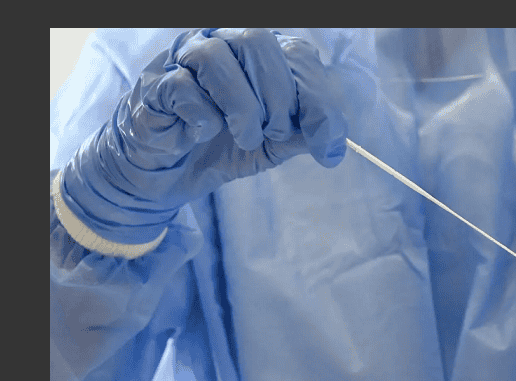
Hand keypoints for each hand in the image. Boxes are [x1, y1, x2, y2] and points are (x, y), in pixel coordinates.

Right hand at [59, 28, 346, 244]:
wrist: (167, 176)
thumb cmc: (220, 148)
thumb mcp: (273, 144)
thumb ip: (303, 134)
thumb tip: (333, 140)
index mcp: (257, 53)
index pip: (298, 55)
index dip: (318, 100)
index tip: (325, 146)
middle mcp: (220, 43)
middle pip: (257, 41)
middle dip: (277, 97)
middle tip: (274, 133)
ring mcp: (182, 59)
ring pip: (216, 56)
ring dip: (242, 106)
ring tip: (244, 137)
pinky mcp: (153, 86)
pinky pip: (182, 87)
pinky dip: (203, 119)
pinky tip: (202, 135)